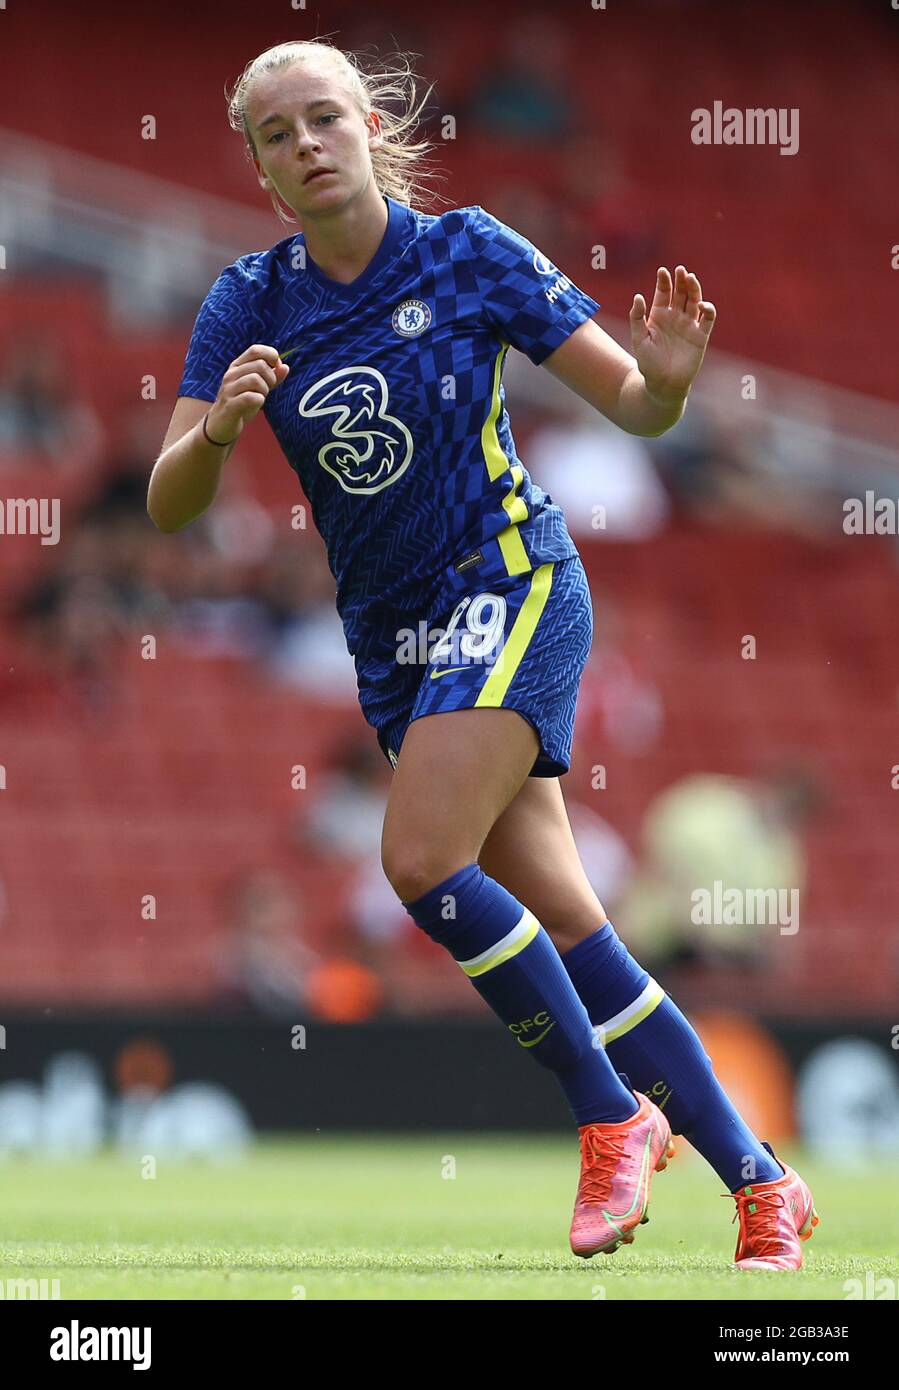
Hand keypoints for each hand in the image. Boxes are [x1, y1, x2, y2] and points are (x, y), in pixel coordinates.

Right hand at [208, 344, 289, 440]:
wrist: (220, 425)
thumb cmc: (241, 404)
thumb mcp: (258, 388)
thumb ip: (272, 377)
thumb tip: (285, 367)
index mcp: (237, 366)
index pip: (255, 350)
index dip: (271, 356)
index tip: (277, 368)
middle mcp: (231, 374)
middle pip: (260, 365)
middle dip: (271, 378)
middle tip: (267, 389)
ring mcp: (229, 389)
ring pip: (256, 379)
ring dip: (265, 390)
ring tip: (260, 397)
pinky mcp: (230, 404)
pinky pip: (251, 397)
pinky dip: (259, 400)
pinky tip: (256, 404)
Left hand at [629, 267, 715, 405]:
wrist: (663, 384)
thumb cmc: (648, 363)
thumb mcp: (638, 339)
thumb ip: (637, 318)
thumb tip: (638, 296)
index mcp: (659, 316)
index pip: (663, 292)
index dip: (664, 281)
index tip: (663, 271)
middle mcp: (675, 317)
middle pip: (680, 293)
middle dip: (681, 280)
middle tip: (681, 270)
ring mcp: (689, 325)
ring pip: (694, 301)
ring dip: (694, 289)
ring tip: (691, 278)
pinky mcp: (701, 336)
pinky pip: (708, 319)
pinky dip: (708, 309)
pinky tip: (702, 305)